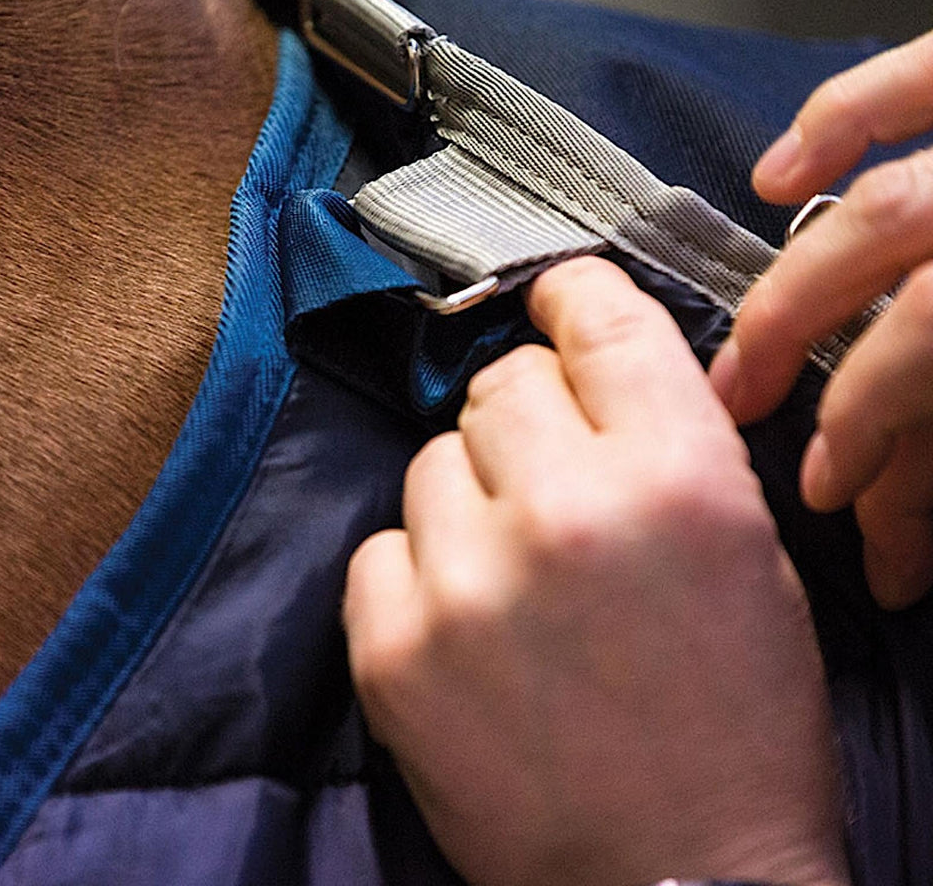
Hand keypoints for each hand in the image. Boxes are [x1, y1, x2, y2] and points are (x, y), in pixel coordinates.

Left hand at [344, 258, 848, 885]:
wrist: (681, 883)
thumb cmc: (735, 722)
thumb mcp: (744, 553)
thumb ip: (664, 439)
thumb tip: (582, 362)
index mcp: (677, 477)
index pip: (599, 322)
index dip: (572, 296)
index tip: (554, 299)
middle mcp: (566, 511)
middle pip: (499, 384)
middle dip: (524, 421)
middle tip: (549, 485)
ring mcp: (468, 580)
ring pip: (431, 460)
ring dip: (470, 500)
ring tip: (514, 575)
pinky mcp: (395, 648)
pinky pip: (379, 548)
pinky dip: (416, 573)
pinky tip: (464, 625)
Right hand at [710, 30, 932, 607]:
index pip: (931, 375)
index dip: (892, 463)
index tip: (875, 538)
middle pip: (896, 309)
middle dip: (824, 395)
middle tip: (780, 455)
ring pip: (884, 213)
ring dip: (803, 290)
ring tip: (750, 355)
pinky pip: (915, 78)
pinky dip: (841, 118)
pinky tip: (782, 176)